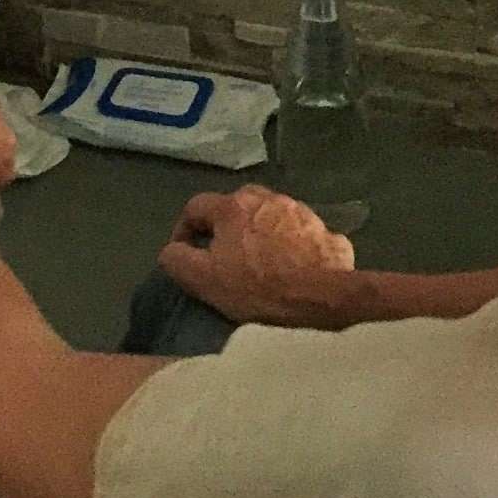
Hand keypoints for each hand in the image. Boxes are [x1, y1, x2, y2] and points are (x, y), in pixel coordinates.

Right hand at [157, 185, 355, 326]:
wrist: (322, 298)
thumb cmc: (257, 287)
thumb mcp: (204, 280)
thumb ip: (178, 260)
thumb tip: (172, 250)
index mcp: (233, 206)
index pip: (196, 206)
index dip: (183, 230)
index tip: (184, 254)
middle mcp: (267, 198)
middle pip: (236, 206)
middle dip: (226, 227)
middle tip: (224, 257)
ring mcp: (301, 212)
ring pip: (271, 216)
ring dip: (261, 233)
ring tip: (260, 263)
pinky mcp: (326, 231)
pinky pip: (301, 234)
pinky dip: (292, 246)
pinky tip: (293, 268)